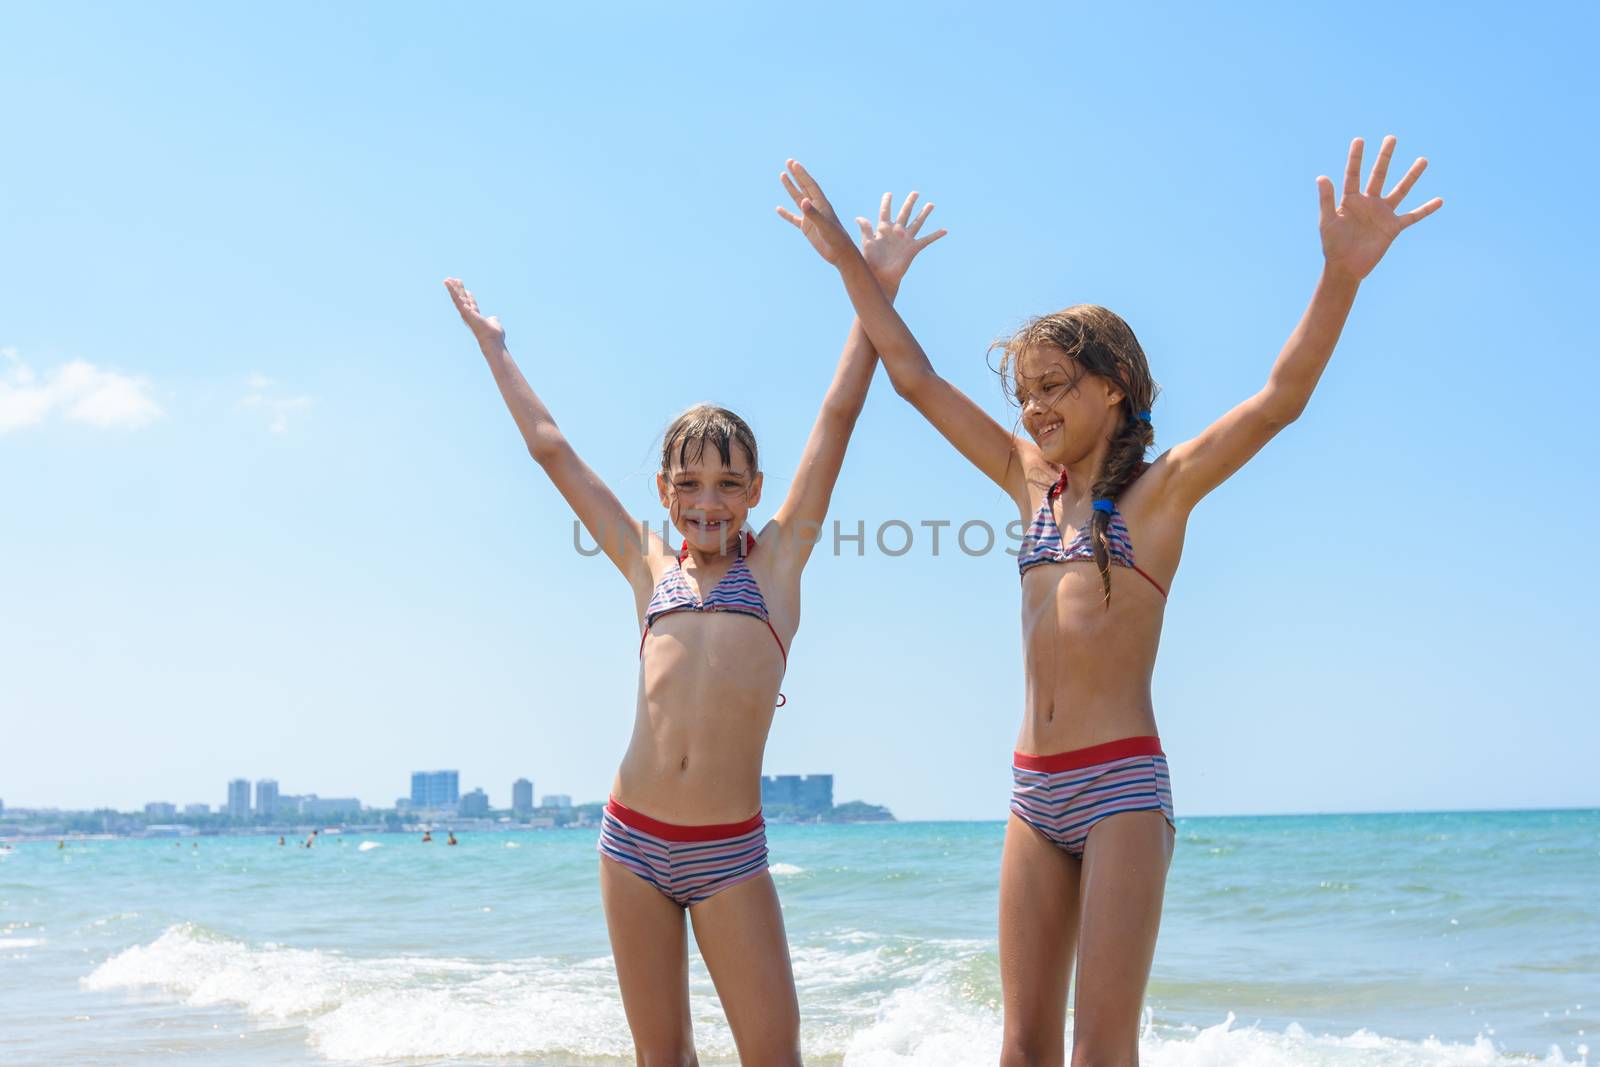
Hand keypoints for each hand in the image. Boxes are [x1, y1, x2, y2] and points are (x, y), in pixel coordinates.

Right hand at [443, 278, 505, 347]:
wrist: (493, 339)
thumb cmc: (494, 335)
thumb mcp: (494, 323)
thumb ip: (493, 319)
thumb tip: (493, 319)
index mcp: (475, 316)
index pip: (471, 304)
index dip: (469, 297)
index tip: (467, 290)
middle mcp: (468, 314)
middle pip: (463, 298)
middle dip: (459, 289)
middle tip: (455, 279)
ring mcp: (465, 312)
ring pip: (457, 298)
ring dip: (452, 288)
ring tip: (447, 279)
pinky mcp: (464, 310)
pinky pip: (457, 298)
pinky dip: (452, 290)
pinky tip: (448, 283)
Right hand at [773, 160, 862, 267]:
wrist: (841, 253)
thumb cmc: (836, 238)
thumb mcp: (824, 226)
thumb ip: (813, 214)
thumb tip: (802, 201)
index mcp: (822, 204)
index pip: (810, 185)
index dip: (802, 174)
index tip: (794, 163)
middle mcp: (816, 207)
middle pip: (804, 187)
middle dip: (796, 175)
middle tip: (788, 162)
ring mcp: (811, 217)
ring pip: (798, 199)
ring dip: (791, 187)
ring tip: (782, 176)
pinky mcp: (807, 228)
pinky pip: (793, 218)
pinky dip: (786, 213)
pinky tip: (778, 208)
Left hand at [853, 191, 947, 289]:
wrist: (880, 277)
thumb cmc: (871, 261)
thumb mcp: (867, 244)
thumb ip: (865, 229)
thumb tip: (859, 217)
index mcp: (883, 229)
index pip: (885, 212)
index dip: (886, 203)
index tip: (889, 194)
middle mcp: (896, 232)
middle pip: (904, 214)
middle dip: (910, 203)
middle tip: (915, 193)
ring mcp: (906, 239)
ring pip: (917, 223)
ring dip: (924, 214)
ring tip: (931, 204)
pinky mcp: (913, 248)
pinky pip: (926, 240)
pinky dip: (936, 235)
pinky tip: (944, 230)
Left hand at [1317, 136, 1442, 281]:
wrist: (1345, 267)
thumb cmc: (1332, 245)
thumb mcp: (1327, 222)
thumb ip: (1326, 199)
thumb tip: (1321, 177)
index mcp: (1350, 200)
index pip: (1353, 174)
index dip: (1356, 158)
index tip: (1359, 140)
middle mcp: (1369, 202)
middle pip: (1379, 175)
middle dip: (1385, 157)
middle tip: (1391, 138)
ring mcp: (1383, 213)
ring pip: (1400, 190)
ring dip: (1412, 176)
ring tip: (1423, 160)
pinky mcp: (1393, 227)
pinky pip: (1413, 216)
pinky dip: (1426, 209)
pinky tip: (1440, 200)